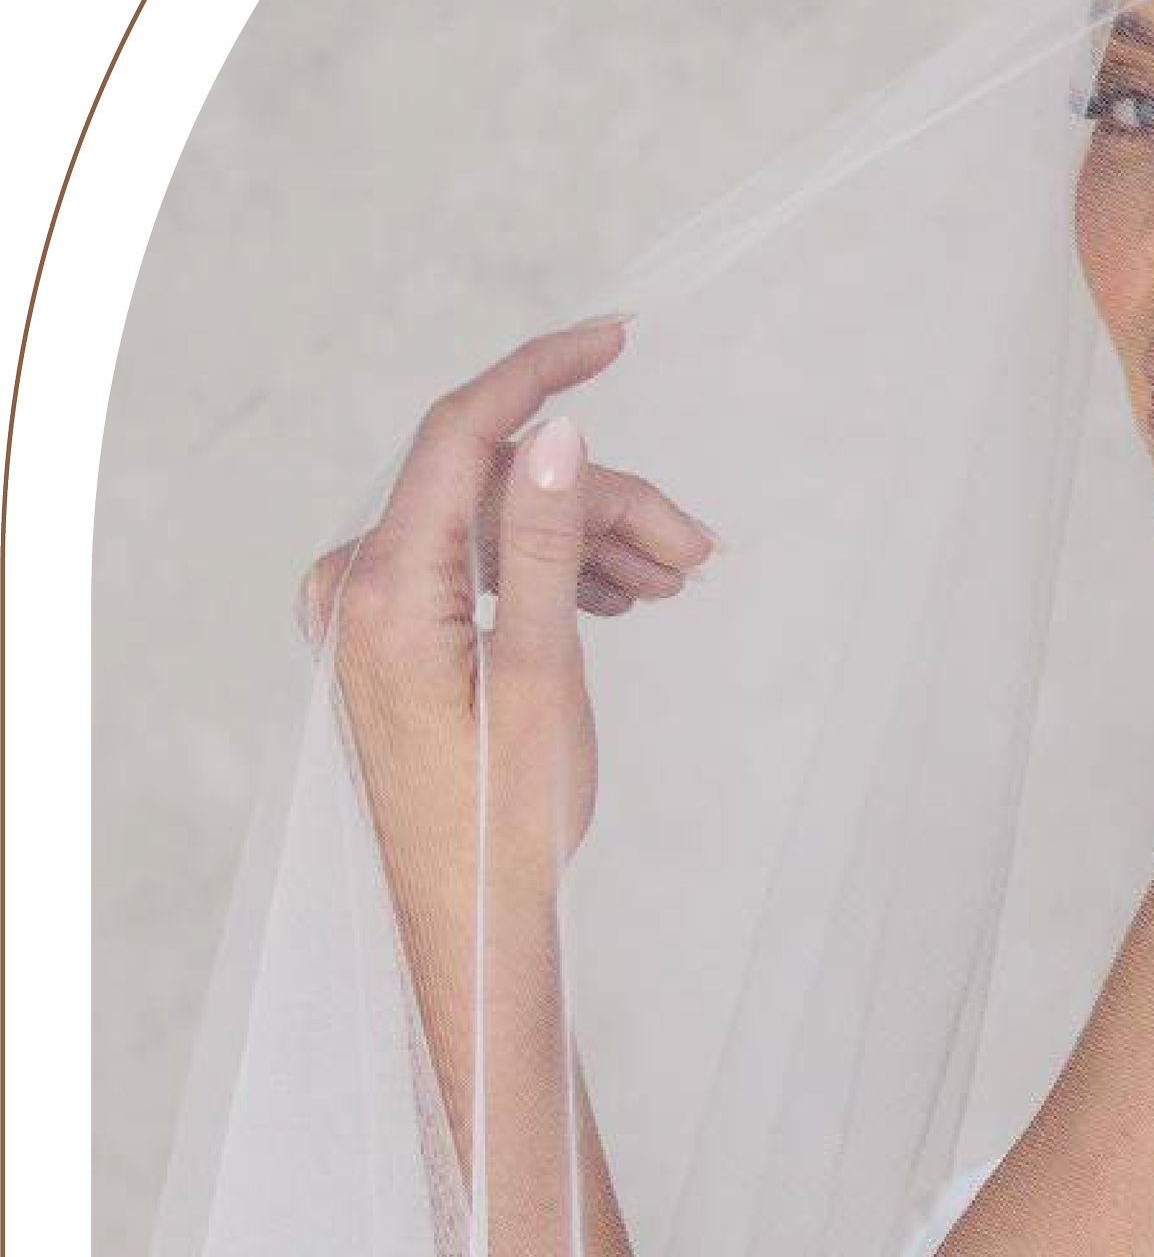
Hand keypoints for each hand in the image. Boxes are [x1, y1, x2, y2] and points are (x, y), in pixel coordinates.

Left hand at [294, 317, 718, 892]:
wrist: (466, 918)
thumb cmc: (503, 823)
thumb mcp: (542, 677)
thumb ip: (545, 546)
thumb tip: (556, 435)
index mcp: (382, 591)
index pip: (462, 435)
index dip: (543, 375)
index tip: (616, 338)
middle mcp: (355, 587)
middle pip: (496, 490)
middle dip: (601, 504)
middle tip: (695, 553)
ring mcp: (366, 612)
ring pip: (495, 529)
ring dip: (588, 542)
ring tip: (673, 583)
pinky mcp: (389, 636)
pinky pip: (476, 569)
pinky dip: (548, 573)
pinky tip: (617, 596)